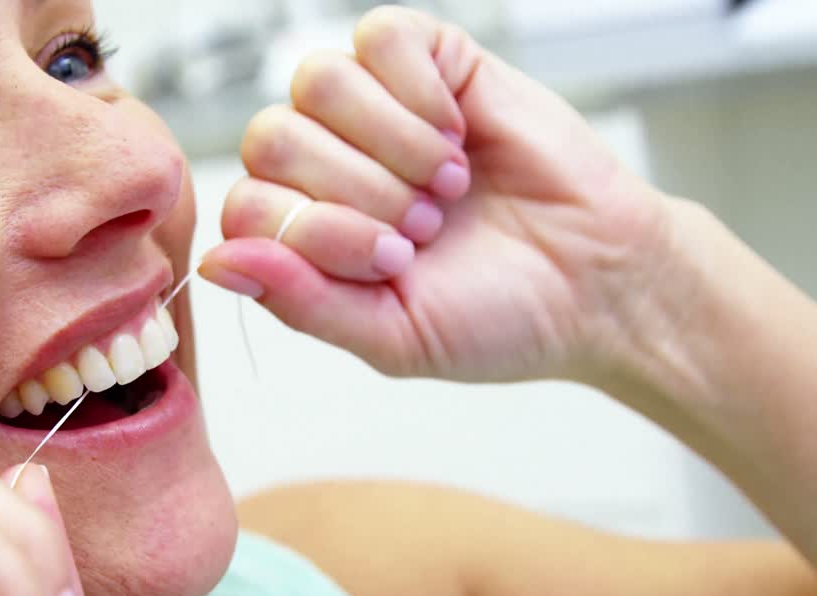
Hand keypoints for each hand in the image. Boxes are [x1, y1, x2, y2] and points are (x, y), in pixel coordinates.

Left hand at [200, 6, 687, 384]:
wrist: (598, 281)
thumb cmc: (496, 314)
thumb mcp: (392, 335)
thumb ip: (302, 303)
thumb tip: (218, 264)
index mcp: (306, 231)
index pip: (246, 205)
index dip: (312, 231)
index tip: (392, 262)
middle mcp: (328, 164)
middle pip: (272, 138)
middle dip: (356, 192)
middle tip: (424, 227)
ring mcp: (376, 110)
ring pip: (317, 82)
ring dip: (390, 144)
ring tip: (445, 184)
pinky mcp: (432, 64)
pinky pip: (380, 38)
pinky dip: (416, 91)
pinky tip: (457, 133)